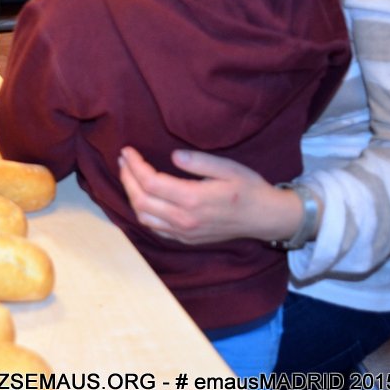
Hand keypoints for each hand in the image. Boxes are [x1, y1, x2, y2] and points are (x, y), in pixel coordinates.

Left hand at [118, 146, 300, 244]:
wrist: (265, 218)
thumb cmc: (249, 189)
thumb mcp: (229, 169)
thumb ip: (200, 162)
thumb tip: (173, 156)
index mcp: (193, 199)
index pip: (150, 182)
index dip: (134, 166)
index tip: (127, 151)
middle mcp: (185, 219)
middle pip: (141, 200)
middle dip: (126, 178)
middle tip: (123, 160)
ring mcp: (184, 232)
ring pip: (144, 217)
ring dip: (131, 196)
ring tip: (128, 175)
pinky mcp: (186, 239)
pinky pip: (154, 228)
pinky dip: (142, 212)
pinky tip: (142, 197)